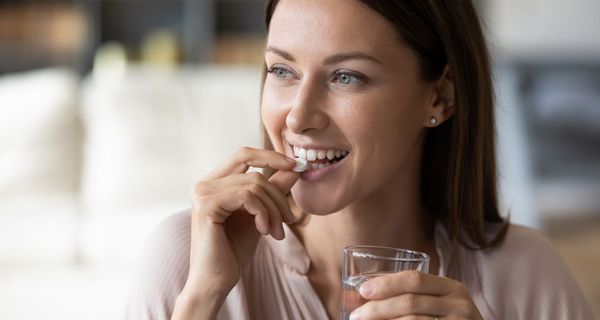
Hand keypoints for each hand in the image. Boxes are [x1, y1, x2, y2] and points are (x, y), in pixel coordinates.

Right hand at [178, 147, 298, 306]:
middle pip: (253, 171)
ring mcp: (202, 193)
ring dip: (273, 210)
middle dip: (278, 195)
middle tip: (290, 220)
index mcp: (213, 183)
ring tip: (277, 232)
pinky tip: (264, 231)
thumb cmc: (233, 251)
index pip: (244, 154)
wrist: (215, 281)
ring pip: (254, 185)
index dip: (271, 156)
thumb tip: (293, 168)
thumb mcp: (260, 215)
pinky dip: (264, 213)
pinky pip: (248, 196)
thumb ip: (272, 190)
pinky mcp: (207, 205)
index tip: (297, 165)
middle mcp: (204, 184)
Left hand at [349, 271, 482, 319]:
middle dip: (378, 308)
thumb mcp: (441, 303)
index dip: (386, 283)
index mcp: (452, 287)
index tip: (362, 290)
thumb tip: (365, 294)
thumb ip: (414, 295)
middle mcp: (459, 304)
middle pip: (410, 302)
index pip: (415, 279)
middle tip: (356, 315)